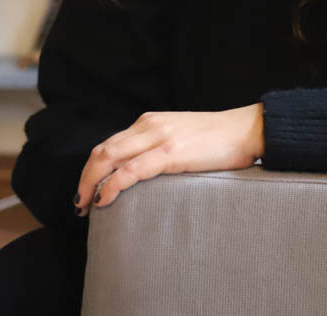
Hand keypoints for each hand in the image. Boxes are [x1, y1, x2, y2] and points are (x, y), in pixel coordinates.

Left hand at [73, 103, 263, 214]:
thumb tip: (143, 173)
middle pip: (102, 151)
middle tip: (79, 202)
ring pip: (109, 159)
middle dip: (85, 178)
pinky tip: (104, 199)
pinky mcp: (170, 153)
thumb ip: (160, 148)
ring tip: (86, 205)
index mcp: (150, 121)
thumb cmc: (220, 139)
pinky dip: (112, 185)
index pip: (109, 144)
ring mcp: (159, 137)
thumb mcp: (181, 137)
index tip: (87, 189)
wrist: (247, 130)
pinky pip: (131, 171)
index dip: (92, 168)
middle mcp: (149, 125)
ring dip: (91, 184)